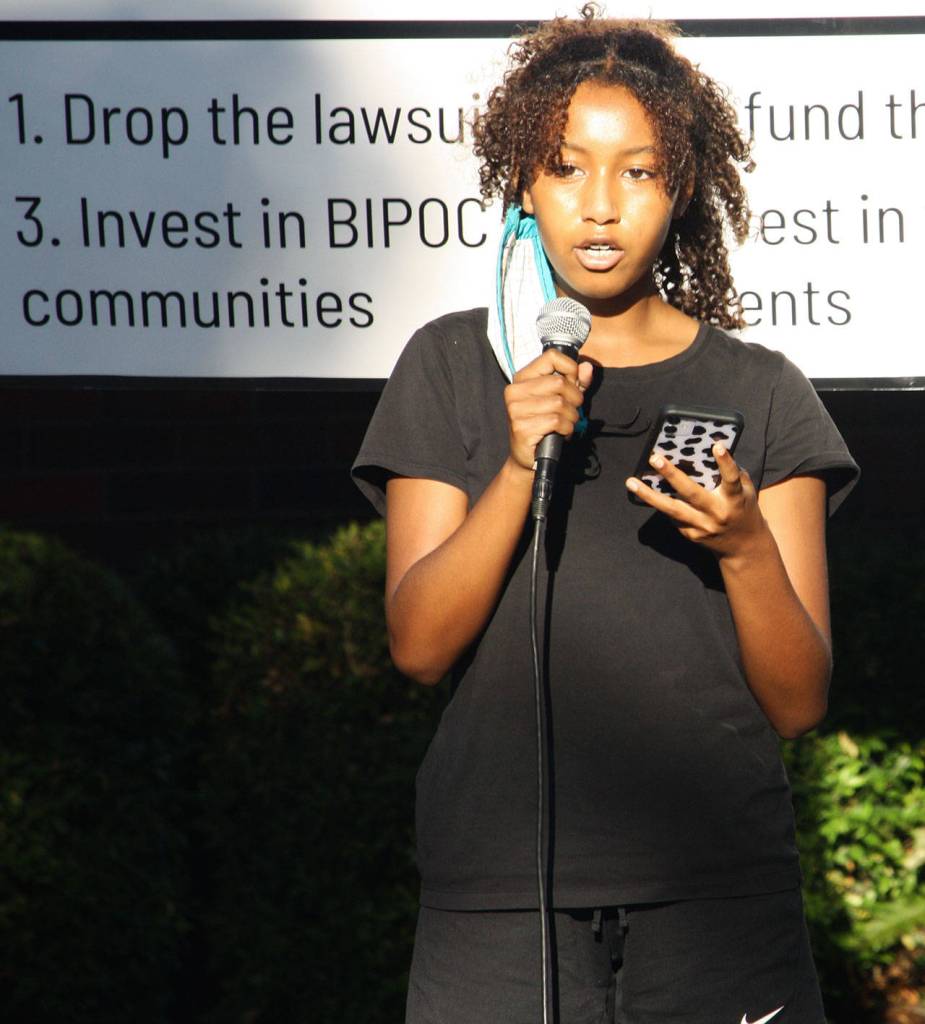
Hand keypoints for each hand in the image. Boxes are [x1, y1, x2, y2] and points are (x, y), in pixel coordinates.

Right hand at [503, 349, 594, 471]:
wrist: (528, 455)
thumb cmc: (544, 423)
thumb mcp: (562, 398)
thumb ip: (575, 382)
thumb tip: (586, 368)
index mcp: (522, 378)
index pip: (551, 357)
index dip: (569, 368)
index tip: (573, 382)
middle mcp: (514, 391)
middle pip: (559, 383)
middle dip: (574, 398)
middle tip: (572, 410)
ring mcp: (516, 410)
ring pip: (559, 403)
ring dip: (571, 416)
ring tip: (566, 422)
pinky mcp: (521, 427)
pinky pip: (556, 421)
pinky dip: (566, 428)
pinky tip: (561, 432)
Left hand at [625, 444, 768, 560]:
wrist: (743, 547)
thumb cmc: (743, 510)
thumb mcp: (746, 492)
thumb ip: (733, 474)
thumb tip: (710, 451)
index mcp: (735, 500)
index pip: (731, 479)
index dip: (725, 463)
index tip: (716, 446)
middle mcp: (717, 513)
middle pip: (692, 494)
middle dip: (672, 475)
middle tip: (655, 459)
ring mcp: (702, 526)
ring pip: (671, 509)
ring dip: (649, 496)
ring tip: (631, 482)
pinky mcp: (691, 535)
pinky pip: (672, 516)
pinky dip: (660, 504)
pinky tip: (647, 493)